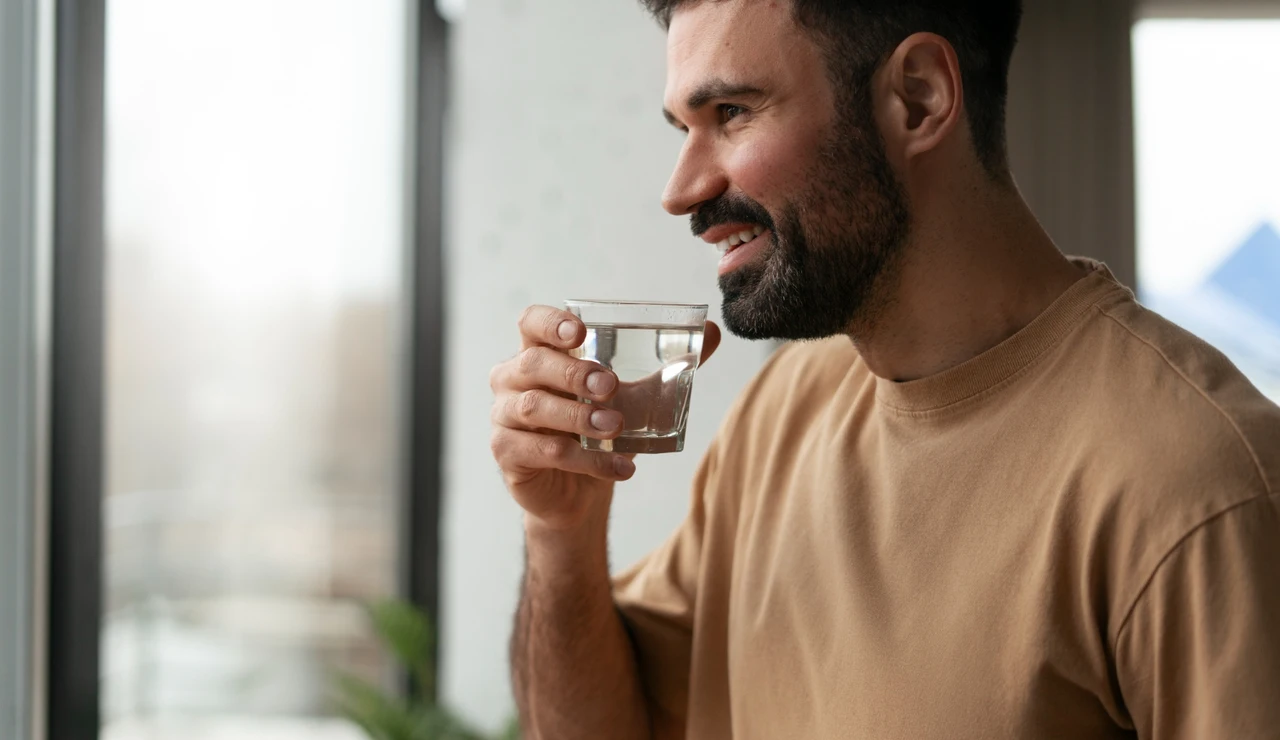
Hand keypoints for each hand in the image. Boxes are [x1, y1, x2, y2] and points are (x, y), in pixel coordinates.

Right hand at [490, 305, 720, 530]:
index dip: (551, 323)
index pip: (531, 323)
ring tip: (617, 428)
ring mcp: (504, 417)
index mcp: (539, 353)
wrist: (580, 492)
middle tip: (611, 386)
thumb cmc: (598, 431)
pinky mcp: (508, 454)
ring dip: (579, 417)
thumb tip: (713, 332)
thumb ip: (668, 365)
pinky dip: (587, 460)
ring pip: (534, 408)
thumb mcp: (635, 396)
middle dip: (573, 373)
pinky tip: (621, 467)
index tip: (581, 332)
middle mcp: (513, 380)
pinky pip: (545, 452)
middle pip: (532, 363)